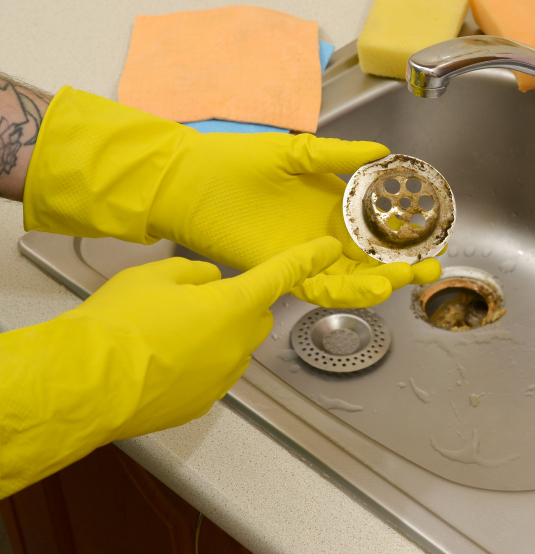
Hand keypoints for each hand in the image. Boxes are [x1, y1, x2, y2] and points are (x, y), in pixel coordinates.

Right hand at [0, 237, 339, 497]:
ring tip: (165, 335)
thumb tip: (208, 283)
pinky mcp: (201, 405)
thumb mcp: (153, 276)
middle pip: (256, 317)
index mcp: (233, 306)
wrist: (84, 384)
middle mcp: (238, 346)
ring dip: (215, 337)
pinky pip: (211, 376)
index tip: (328, 251)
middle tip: (194, 300)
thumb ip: (193, 274)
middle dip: (239, 305)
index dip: (307, 259)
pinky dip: (196, 366)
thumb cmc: (117, 324)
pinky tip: (160, 364)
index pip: (281, 275)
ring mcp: (221, 380)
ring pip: (233, 349)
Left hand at [23, 87, 440, 307]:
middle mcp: (322, 235)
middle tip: (432, 266)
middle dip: (404, 266)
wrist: (189, 178)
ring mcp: (303, 254)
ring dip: (381, 282)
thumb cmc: (235, 160)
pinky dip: (346, 290)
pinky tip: (372, 285)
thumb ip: (338, 155)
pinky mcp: (281, 268)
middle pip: (371, 260)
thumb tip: (382, 152)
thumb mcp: (297, 153)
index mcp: (331, 206)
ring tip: (407, 278)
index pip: (376, 228)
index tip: (433, 235)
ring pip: (351, 279)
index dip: (405, 235)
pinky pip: (319, 288)